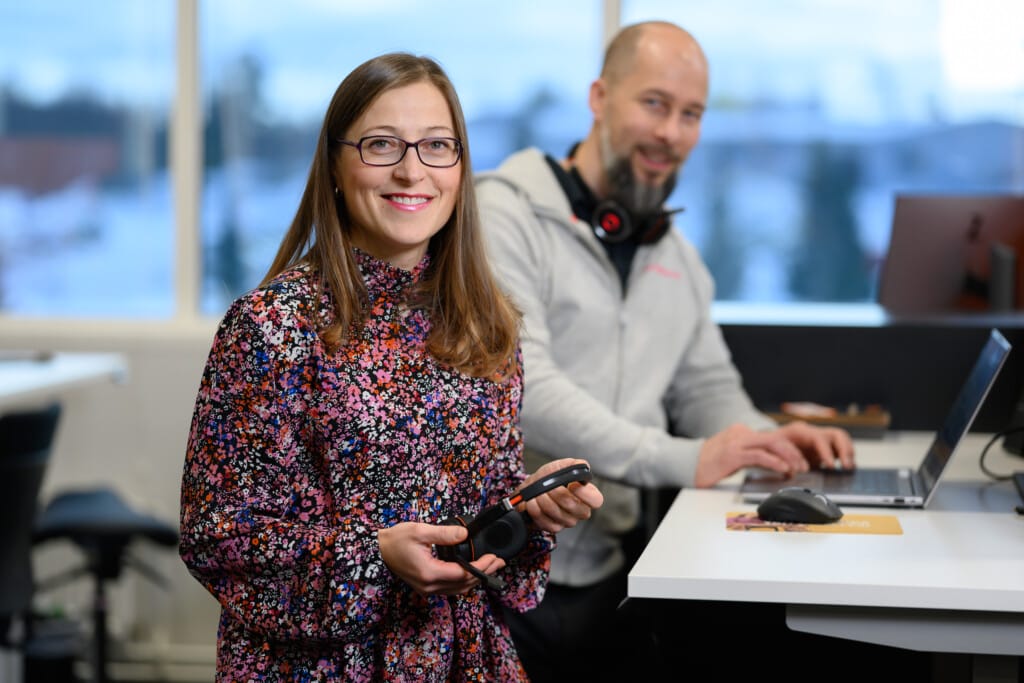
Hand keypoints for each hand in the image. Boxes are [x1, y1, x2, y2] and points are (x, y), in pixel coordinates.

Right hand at [378, 521, 504, 594]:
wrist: (377, 551)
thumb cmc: (395, 540)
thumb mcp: (420, 531)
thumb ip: (444, 533)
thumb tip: (464, 534)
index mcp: (429, 573)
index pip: (463, 574)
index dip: (482, 567)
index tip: (494, 557)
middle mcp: (429, 586)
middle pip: (464, 585)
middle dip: (484, 574)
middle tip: (499, 563)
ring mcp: (427, 589)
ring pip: (458, 590)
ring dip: (476, 580)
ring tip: (491, 568)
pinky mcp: (425, 587)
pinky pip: (450, 590)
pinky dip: (465, 583)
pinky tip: (472, 575)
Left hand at [518, 458, 603, 533]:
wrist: (532, 487)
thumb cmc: (549, 478)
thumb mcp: (561, 466)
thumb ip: (574, 464)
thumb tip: (582, 465)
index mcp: (586, 495)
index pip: (596, 501)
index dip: (585, 494)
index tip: (571, 484)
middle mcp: (579, 511)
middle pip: (575, 508)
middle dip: (559, 494)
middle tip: (548, 486)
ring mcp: (567, 521)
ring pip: (558, 514)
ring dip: (544, 500)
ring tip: (538, 492)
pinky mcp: (554, 527)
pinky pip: (547, 522)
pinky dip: (536, 510)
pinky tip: (533, 502)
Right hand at [693, 422, 854, 487]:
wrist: (684, 465)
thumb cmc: (708, 466)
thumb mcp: (733, 458)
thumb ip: (751, 456)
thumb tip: (775, 464)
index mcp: (742, 433)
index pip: (772, 438)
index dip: (790, 450)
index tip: (801, 462)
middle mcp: (741, 433)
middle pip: (776, 439)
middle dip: (795, 452)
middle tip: (805, 466)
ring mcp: (736, 442)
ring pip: (771, 444)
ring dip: (789, 457)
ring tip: (799, 469)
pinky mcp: (732, 454)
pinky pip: (759, 455)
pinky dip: (774, 462)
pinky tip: (783, 470)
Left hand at [775, 420, 854, 469]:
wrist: (767, 443)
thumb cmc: (769, 447)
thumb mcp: (772, 453)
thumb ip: (783, 462)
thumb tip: (791, 473)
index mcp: (799, 432)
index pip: (818, 438)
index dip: (826, 452)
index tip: (831, 465)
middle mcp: (813, 433)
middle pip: (836, 434)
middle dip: (844, 450)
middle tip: (847, 466)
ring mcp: (820, 439)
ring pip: (841, 439)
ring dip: (848, 453)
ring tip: (850, 467)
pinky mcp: (824, 447)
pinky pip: (840, 448)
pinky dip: (846, 456)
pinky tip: (847, 468)